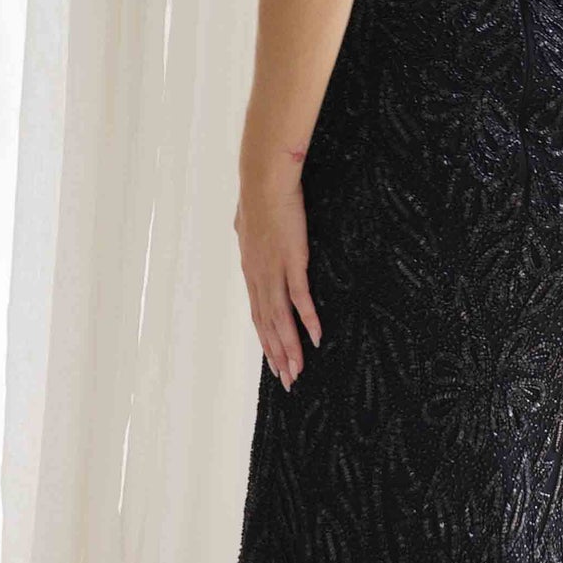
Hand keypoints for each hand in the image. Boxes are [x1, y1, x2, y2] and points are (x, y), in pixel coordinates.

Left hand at [236, 156, 321, 388]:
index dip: (267, 341)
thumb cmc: (258, 196)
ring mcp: (275, 271)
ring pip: (281, 320)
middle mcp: (260, 278)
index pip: (259, 315)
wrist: (263, 181)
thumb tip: (246, 233)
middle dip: (277, 356)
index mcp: (252, 271)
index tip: (275, 363)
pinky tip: (315, 338)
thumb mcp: (249, 222)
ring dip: (290, 348)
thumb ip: (251, 236)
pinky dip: (307, 320)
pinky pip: (300, 298)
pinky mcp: (293, 262)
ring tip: (298, 371)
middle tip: (287, 381)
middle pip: (268, 326)